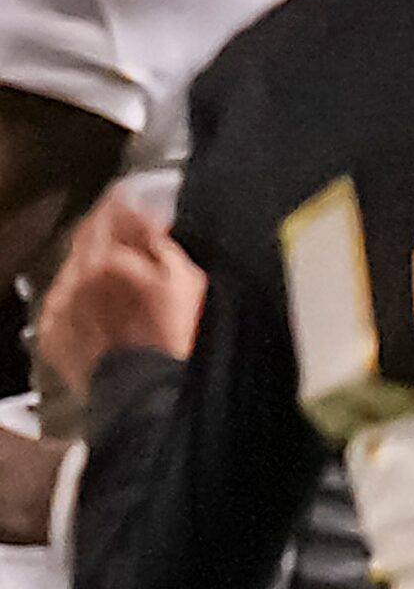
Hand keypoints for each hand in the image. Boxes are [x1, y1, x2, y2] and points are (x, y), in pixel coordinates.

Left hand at [33, 191, 204, 402]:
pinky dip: (75, 295)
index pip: (110, 214)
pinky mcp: (53, 332)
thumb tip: (150, 223)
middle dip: (105, 229)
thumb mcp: (186, 282)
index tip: (133, 197)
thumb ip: (163, 246)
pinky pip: (60, 301)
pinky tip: (93, 300)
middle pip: (86, 238)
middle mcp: (76, 278)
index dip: (123, 202)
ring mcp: (60, 306)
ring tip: (113, 268)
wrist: (143, 392)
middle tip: (125, 228)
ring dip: (90, 262)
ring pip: (71, 268)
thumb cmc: (172, 340)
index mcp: (109, 259)